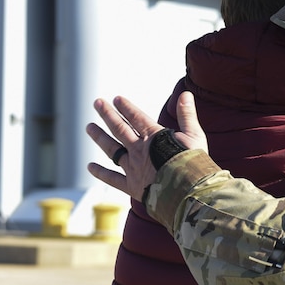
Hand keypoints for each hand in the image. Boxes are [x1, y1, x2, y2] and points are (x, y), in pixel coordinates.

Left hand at [86, 92, 206, 200]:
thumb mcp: (194, 135)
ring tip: (89, 127)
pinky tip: (90, 166)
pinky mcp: (132, 186)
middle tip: (97, 103)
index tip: (116, 99)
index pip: (137, 117)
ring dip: (99, 137)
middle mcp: (139, 150)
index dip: (126, 107)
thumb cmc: (194, 163)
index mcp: (153, 136)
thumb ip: (187, 115)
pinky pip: (112, 178)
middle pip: (119, 128)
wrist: (188, 191)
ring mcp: (133, 167)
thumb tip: (185, 94)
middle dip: (108, 114)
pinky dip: (101, 172)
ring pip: (112, 149)